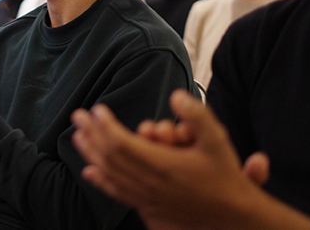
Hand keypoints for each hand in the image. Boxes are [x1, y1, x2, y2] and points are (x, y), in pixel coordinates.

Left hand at [71, 90, 268, 229]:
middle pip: (109, 156)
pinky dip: (100, 181)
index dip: (105, 125)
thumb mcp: (217, 140)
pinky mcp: (147, 207)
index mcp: (162, 165)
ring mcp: (146, 197)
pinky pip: (117, 193)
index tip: (96, 109)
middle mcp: (149, 183)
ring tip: (77, 136)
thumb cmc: (223, 175)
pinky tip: (88, 172)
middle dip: (91, 133)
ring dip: (91, 153)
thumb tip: (176, 94)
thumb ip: (197, 115)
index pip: (121, 142)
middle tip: (77, 116)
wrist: (232, 216)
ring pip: (110, 174)